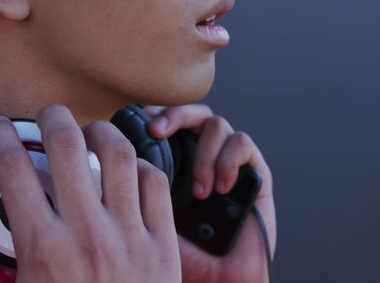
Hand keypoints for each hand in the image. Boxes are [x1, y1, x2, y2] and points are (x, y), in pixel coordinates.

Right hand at [0, 106, 180, 281]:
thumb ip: (16, 251)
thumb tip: (2, 221)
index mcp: (43, 249)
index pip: (13, 170)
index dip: (0, 137)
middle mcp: (85, 234)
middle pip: (66, 146)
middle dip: (52, 118)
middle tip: (48, 115)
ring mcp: (128, 235)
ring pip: (117, 155)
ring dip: (102, 132)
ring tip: (93, 131)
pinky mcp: (161, 243)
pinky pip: (155, 184)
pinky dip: (141, 167)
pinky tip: (130, 167)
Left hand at [146, 104, 275, 282]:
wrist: (219, 278)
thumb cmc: (185, 254)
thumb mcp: (152, 219)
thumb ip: (142, 189)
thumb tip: (123, 160)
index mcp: (178, 163)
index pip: (169, 122)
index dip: (156, 114)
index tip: (140, 124)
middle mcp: (204, 157)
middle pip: (192, 113)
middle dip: (175, 116)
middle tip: (157, 131)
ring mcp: (230, 161)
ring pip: (216, 125)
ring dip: (204, 153)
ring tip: (200, 192)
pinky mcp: (255, 171)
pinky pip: (243, 144)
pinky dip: (229, 160)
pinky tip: (222, 187)